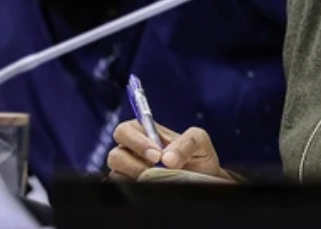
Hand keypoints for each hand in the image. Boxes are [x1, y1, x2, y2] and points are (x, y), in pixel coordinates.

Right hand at [107, 120, 226, 181]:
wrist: (205, 180)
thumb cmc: (199, 157)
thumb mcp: (200, 141)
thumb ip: (187, 142)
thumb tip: (167, 159)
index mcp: (147, 135)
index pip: (125, 130)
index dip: (135, 141)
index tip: (157, 154)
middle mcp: (134, 154)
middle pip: (115, 154)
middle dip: (133, 162)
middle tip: (156, 167)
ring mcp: (132, 173)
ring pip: (116, 175)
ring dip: (136, 177)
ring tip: (158, 180)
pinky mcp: (133, 190)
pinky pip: (123, 190)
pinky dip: (136, 190)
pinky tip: (153, 189)